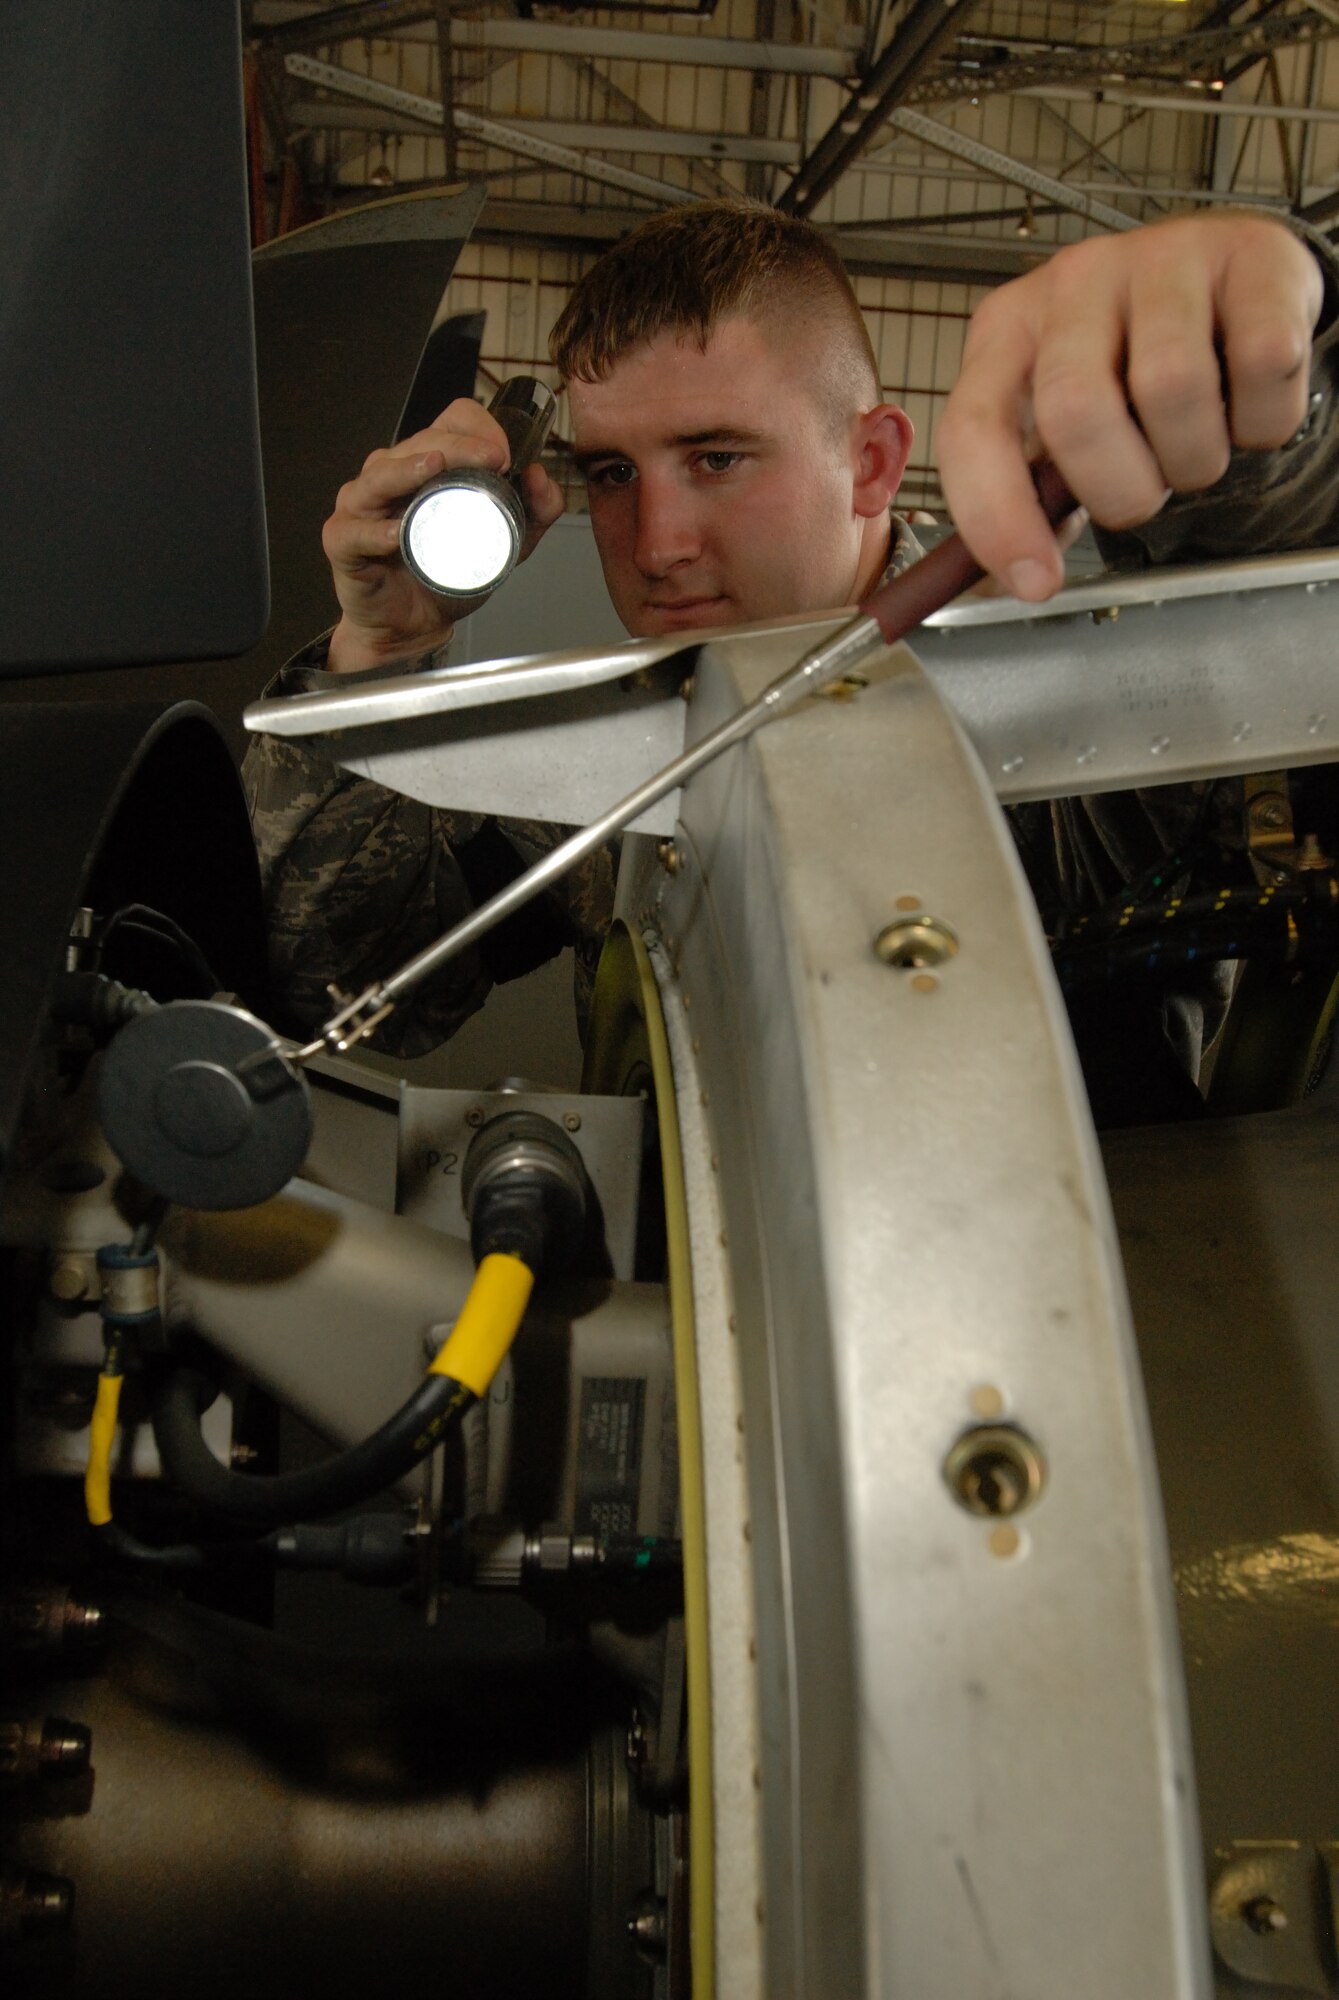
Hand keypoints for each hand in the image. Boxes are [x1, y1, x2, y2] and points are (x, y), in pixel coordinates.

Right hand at [322, 397, 564, 672]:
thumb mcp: (506, 544)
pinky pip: (354, 531)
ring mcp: (362, 505)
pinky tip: (394, 533)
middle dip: (459, 446)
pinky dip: (373, 530)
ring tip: (435, 468)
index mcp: (427, 464)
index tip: (504, 455)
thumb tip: (541, 478)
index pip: (451, 422)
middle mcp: (392, 474)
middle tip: (492, 459)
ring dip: (409, 470)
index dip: (478, 429)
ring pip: (381, 475)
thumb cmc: (447, 576)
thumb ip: (533, 513)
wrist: (414, 628)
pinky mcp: (343, 541)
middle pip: (421, 442)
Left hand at [935, 214, 1324, 599]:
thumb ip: (1030, 494)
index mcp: (1008, 329)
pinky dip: (1262, 418)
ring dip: (1194, 457)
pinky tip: (1246, 404)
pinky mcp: (1247, 255)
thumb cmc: (1136, 363)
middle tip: (1144, 490)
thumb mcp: (1063, 424)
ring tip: (1196, 441)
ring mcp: (1161, 258)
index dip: (998, 517)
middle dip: (1119, 489)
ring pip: (1173, 388)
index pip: (972, 427)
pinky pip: (1262, 363)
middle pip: (1075, 409)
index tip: (1036, 583)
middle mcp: (1074, 283)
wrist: (1235, 282)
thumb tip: (1011, 579)